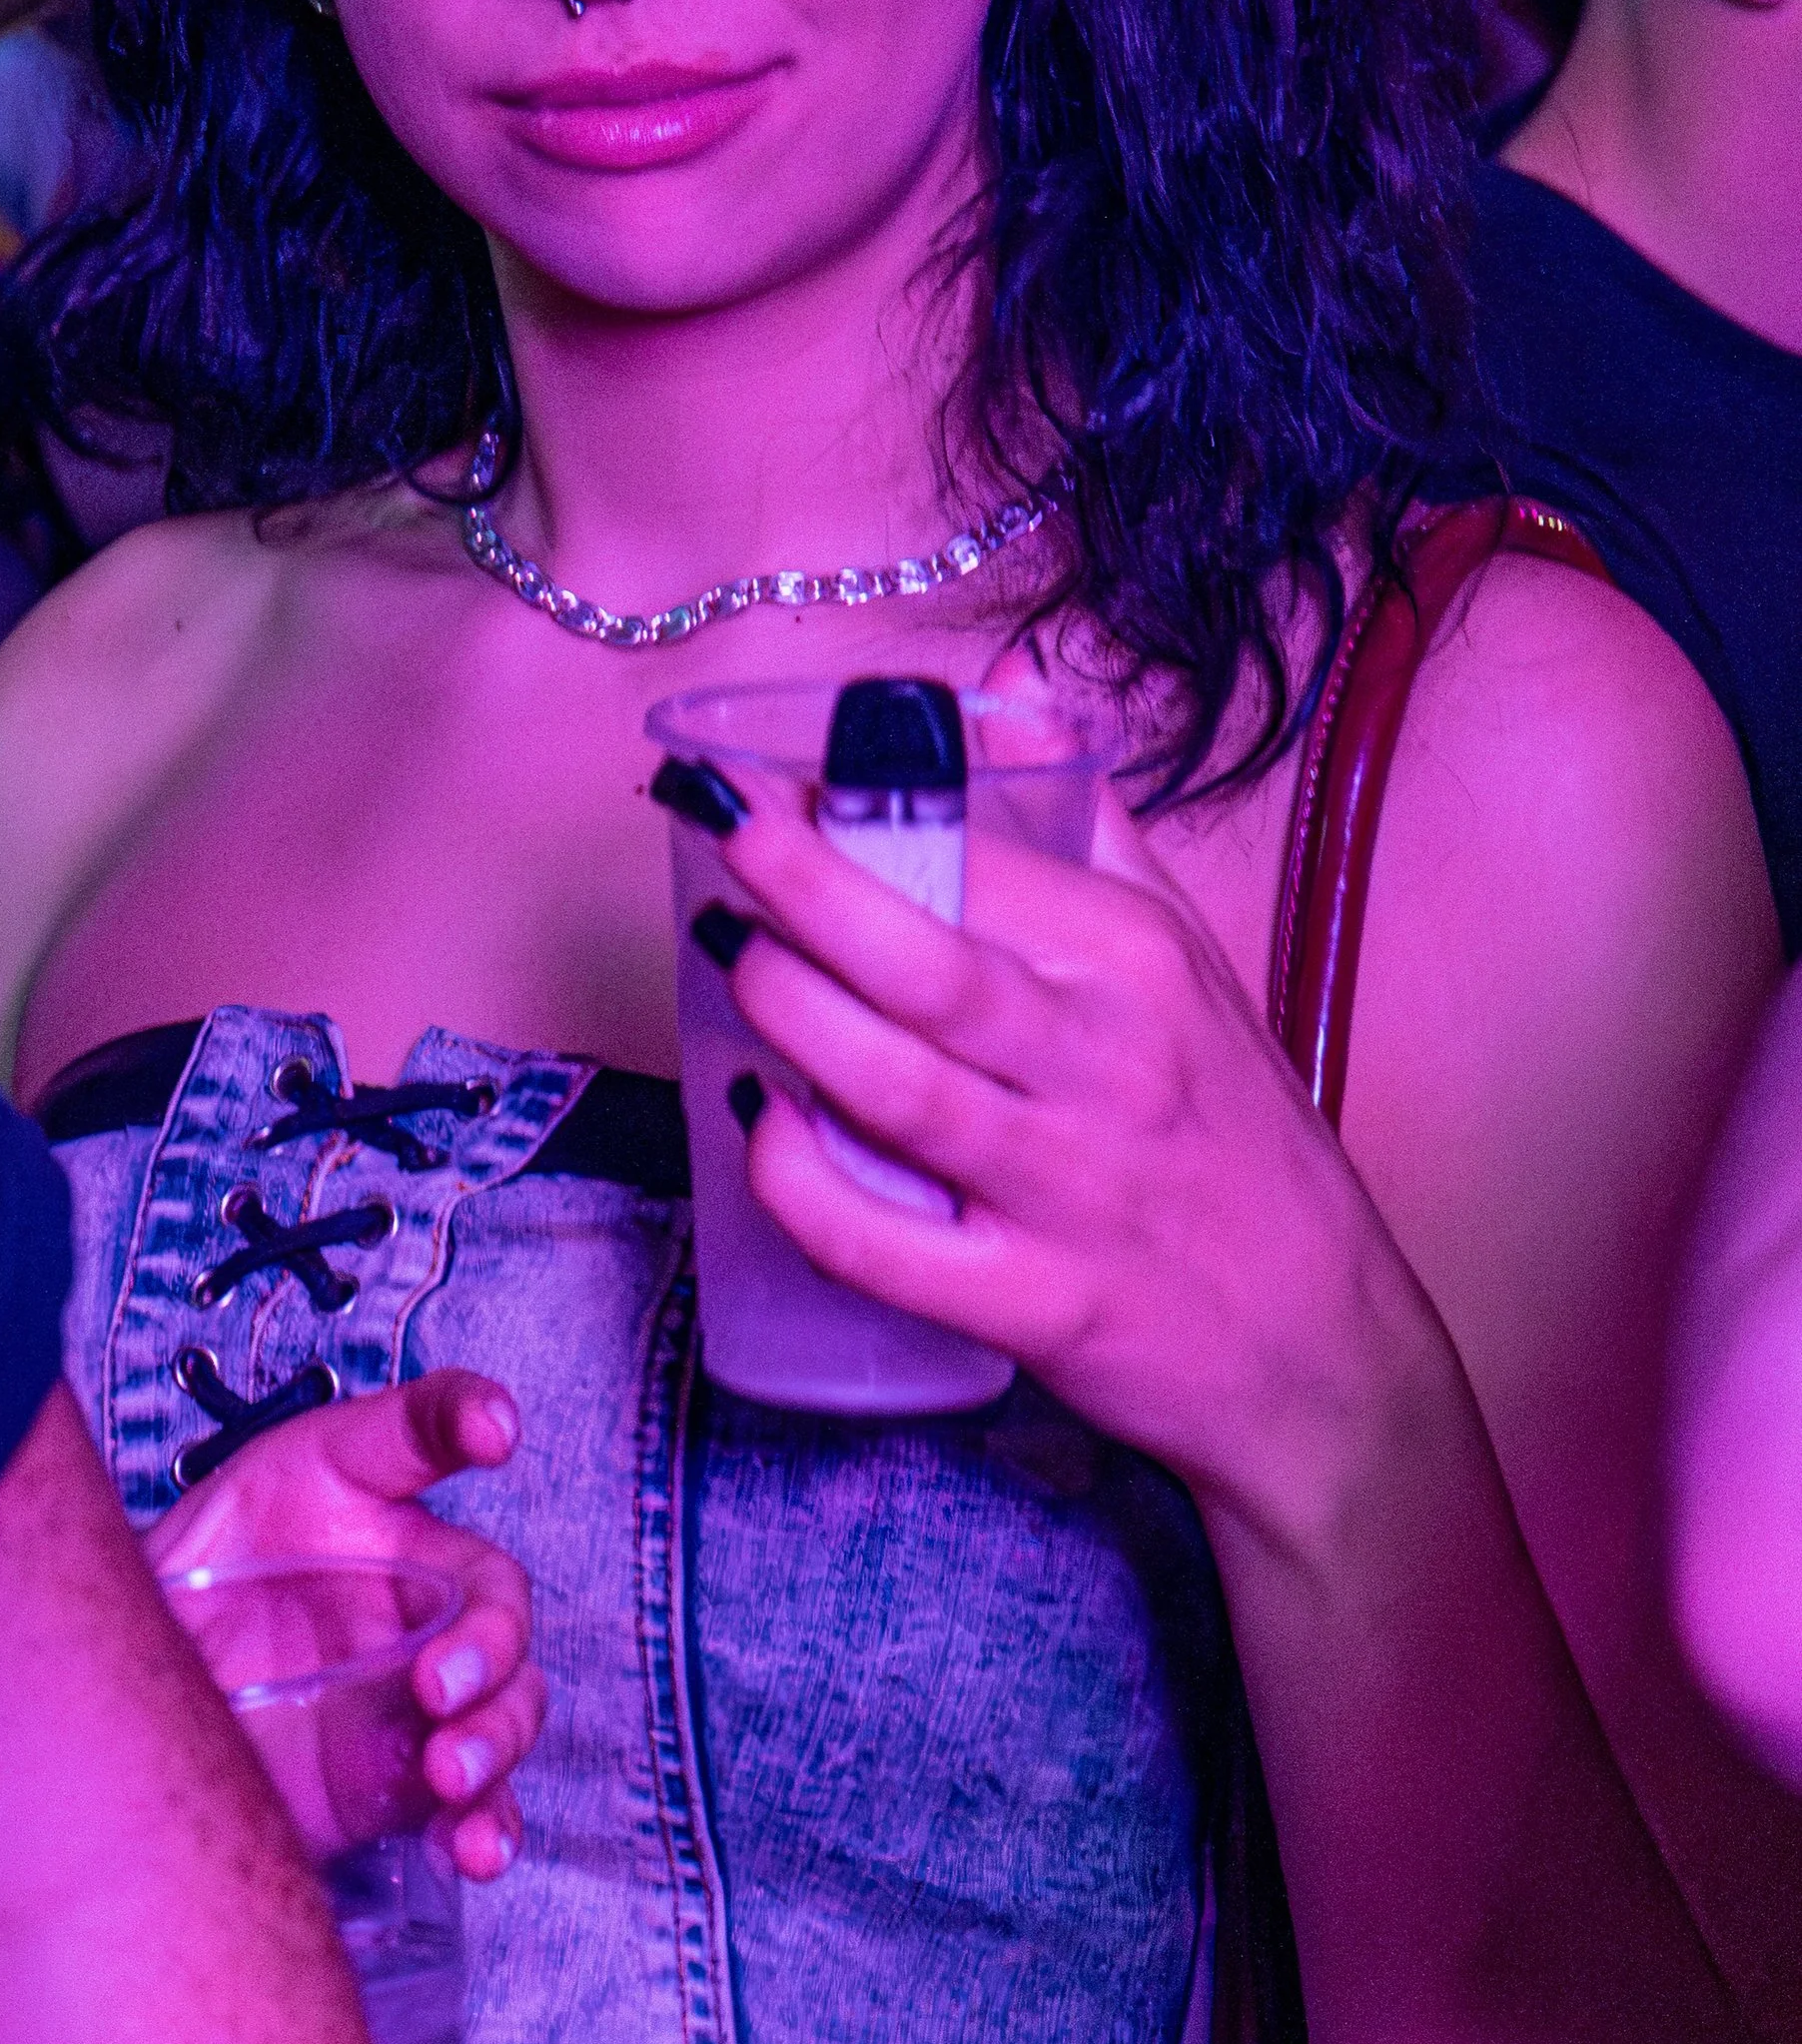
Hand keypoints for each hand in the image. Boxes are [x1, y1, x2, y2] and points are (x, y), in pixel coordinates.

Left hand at [146, 1373, 543, 1876]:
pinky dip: (490, 1825)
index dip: (467, 1416)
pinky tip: (475, 1847)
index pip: (428, 1433)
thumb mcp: (191, 1528)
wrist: (126, 1725)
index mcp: (364, 1501)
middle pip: (494, 1600)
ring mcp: (413, 1687)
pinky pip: (474, 1802)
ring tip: (452, 1773)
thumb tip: (302, 1503)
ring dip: (499, 1735)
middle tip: (440, 1682)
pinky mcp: (401, 1778)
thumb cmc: (171, 1604)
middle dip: (490, 1641)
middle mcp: (407, 1589)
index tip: (493, 1429)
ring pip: (505, 1701)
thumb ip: (247, 1490)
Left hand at [701, 778, 1446, 1551]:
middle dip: (802, 890)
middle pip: (927, 963)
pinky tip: (761, 1129)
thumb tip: (1006, 696)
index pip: (982, 858)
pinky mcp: (1033, 1308)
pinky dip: (802, 1185)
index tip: (766, 787)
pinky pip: (883, 1245)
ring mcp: (1067, 1191)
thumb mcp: (1192, 959)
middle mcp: (1106, 1065)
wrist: (1321, 1347)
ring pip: (897, 1089)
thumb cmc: (1234, 1137)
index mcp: (1139, 965)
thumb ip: (1091, 826)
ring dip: (790, 1017)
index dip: (855, 813)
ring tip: (728, 964)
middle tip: (721, 842)